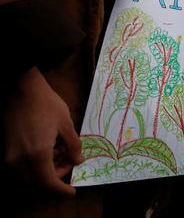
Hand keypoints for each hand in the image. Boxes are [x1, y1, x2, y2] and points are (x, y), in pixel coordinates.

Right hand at [2, 68, 83, 195]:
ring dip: (47, 170)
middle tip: (70, 164)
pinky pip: (22, 164)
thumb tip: (78, 160)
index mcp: (37, 154)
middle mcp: (20, 159)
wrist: (19, 89)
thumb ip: (73, 145)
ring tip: (62, 152)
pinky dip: (37, 162)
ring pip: (30, 174)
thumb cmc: (45, 103)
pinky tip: (49, 147)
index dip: (61, 190)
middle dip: (56, 177)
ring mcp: (11, 154)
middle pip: (38, 182)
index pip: (48, 183)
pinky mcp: (7, 148)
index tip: (72, 191)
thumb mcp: (66, 124)